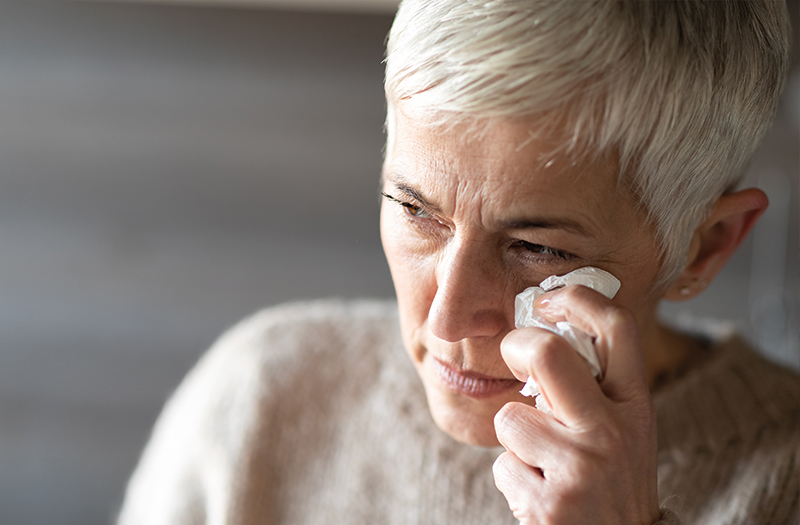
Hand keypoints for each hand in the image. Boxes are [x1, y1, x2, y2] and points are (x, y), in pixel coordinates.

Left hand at [492, 285, 660, 524]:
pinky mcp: (550, 502)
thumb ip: (594, 389)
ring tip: (545, 463)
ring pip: (511, 418)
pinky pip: (503, 465)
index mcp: (636, 406)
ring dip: (517, 441)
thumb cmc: (613, 482)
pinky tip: (542, 493)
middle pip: (548, 354)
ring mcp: (580, 466)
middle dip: (518, 346)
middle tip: (514, 355)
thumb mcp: (625, 430)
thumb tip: (540, 338)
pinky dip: (513, 478)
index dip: (577, 299)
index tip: (547, 301)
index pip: (617, 327)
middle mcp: (612, 430)